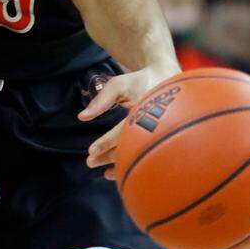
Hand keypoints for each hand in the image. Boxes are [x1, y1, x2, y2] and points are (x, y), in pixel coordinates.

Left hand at [79, 63, 179, 177]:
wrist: (166, 77)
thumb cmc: (139, 81)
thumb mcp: (119, 85)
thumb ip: (102, 100)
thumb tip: (82, 117)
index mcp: (144, 110)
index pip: (123, 131)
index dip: (107, 142)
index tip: (91, 151)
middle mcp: (153, 124)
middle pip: (129, 146)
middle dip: (108, 156)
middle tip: (90, 162)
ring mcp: (159, 132)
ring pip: (137, 153)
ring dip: (119, 163)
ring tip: (102, 172)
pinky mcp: (159, 137)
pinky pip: (144, 153)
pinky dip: (132, 162)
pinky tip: (118, 170)